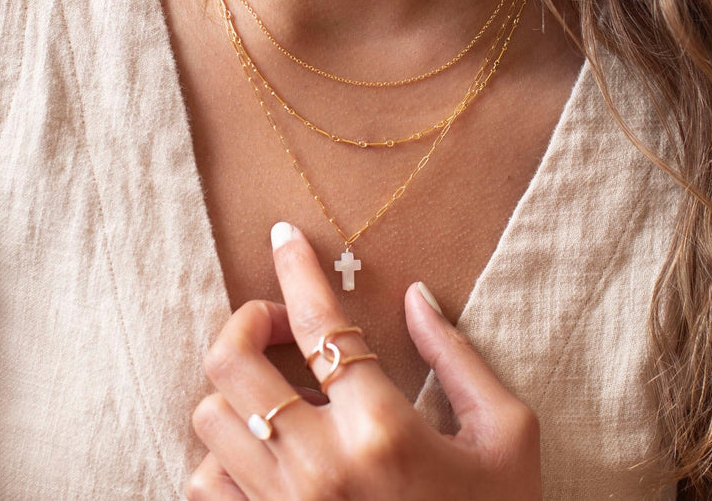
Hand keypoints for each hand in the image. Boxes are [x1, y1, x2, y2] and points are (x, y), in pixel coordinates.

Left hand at [185, 223, 541, 499]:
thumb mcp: (507, 435)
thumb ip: (459, 357)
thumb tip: (416, 296)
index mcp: (383, 430)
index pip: (320, 323)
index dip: (297, 267)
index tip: (284, 236)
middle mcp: (320, 468)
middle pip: (233, 363)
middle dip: (248, 322)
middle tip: (283, 326)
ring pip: (209, 421)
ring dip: (237, 393)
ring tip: (280, 396)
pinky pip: (204, 485)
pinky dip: (222, 456)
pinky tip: (262, 451)